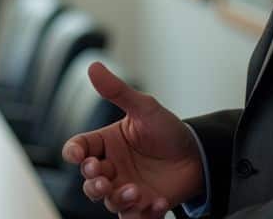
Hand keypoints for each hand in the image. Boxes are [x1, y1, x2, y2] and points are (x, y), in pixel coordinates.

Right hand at [62, 62, 204, 218]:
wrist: (199, 155)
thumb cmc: (168, 130)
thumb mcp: (144, 108)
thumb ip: (117, 91)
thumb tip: (93, 67)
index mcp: (106, 143)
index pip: (79, 148)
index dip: (73, 152)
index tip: (77, 155)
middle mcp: (112, 167)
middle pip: (88, 180)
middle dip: (92, 182)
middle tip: (103, 179)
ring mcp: (125, 188)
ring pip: (107, 200)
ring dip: (117, 197)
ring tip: (136, 190)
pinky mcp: (142, 206)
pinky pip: (133, 217)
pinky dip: (141, 214)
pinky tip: (157, 202)